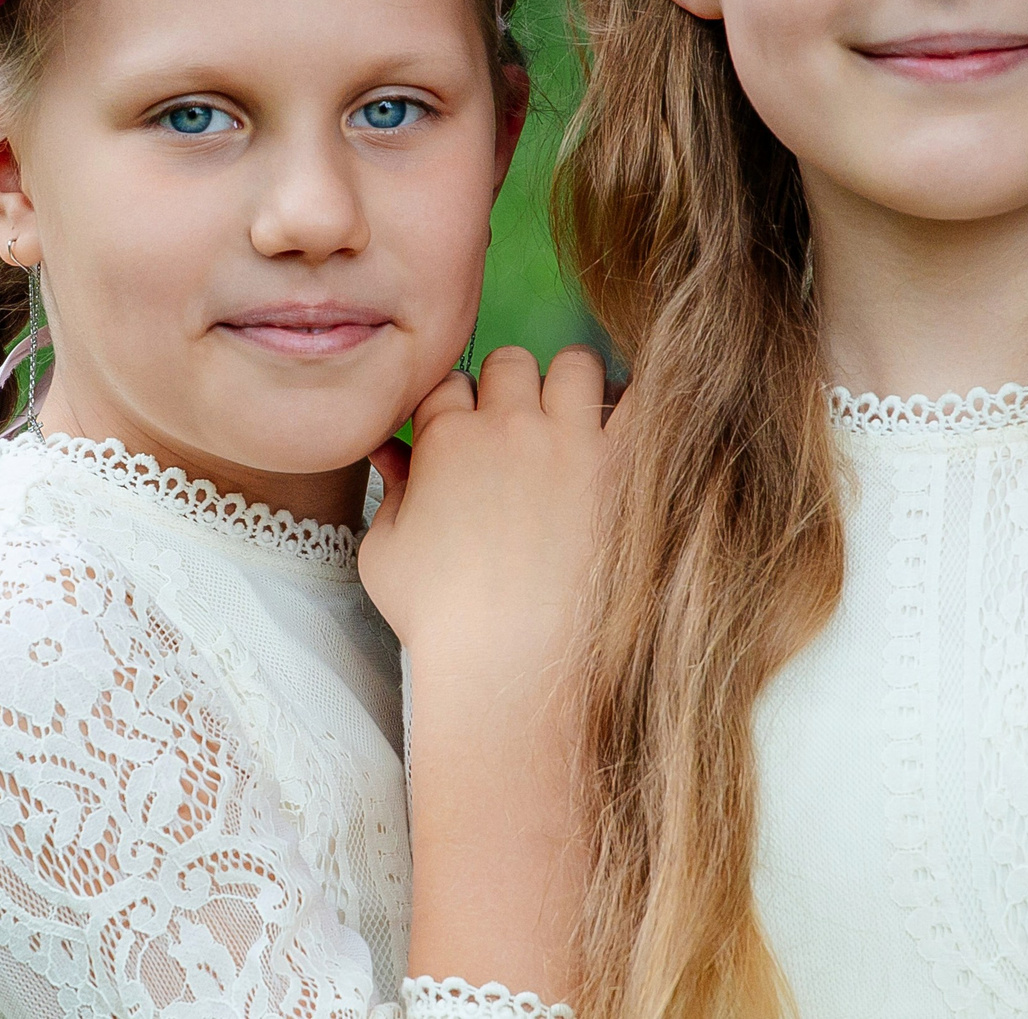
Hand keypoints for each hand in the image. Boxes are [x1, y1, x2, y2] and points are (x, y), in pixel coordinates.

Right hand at [361, 345, 607, 677]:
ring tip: (573, 422)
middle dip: (512, 387)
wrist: (509, 666)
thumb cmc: (441, 620)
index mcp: (446, 440)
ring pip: (575, 364)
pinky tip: (627, 432)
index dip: (457, 404)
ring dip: (571, 384)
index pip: (451, 381)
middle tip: (520, 431)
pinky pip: (643, 402)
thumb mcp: (384, 554)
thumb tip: (391, 452)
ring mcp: (568, 443)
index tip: (466, 433)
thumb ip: (390, 490)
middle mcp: (507, 427)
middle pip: (511, 362)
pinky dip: (638, 403)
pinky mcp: (620, 468)